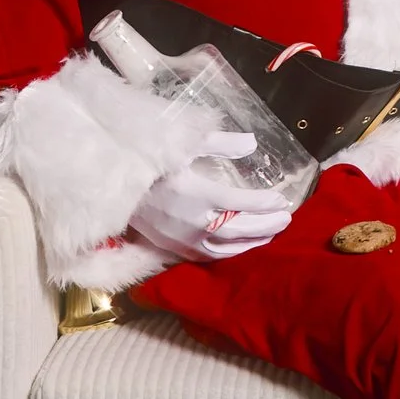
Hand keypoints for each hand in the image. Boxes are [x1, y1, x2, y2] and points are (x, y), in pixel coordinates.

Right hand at [126, 134, 295, 261]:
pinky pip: (207, 256)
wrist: (113, 186)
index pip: (241, 202)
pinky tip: (240, 248)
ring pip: (226, 248)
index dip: (264, 202)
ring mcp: (182, 238)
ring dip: (252, 243)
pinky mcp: (172, 248)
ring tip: (271, 235)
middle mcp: (192, 221)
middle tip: (286, 218)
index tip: (281, 199)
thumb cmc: (151, 161)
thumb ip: (220, 143)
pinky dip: (228, 254)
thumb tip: (252, 142)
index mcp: (197, 194)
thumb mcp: (184, 143)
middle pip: (239, 228)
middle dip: (266, 224)